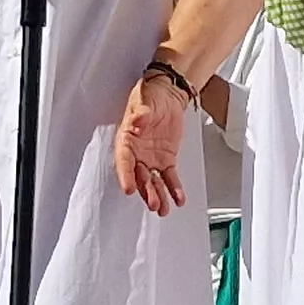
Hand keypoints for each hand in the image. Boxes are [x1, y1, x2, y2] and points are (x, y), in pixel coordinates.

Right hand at [113, 72, 191, 213]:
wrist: (167, 95)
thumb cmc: (150, 96)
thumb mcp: (144, 100)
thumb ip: (141, 113)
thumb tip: (137, 122)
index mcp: (127, 140)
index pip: (124, 161)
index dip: (126, 176)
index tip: (129, 188)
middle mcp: (137, 153)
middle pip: (139, 176)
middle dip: (146, 191)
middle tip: (153, 204)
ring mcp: (151, 159)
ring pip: (153, 182)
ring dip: (158, 195)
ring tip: (164, 209)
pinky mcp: (166, 160)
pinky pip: (169, 177)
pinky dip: (174, 189)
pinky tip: (179, 199)